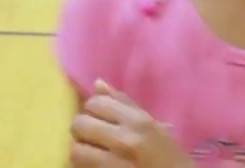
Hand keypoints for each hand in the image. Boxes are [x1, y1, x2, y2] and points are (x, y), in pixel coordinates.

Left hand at [70, 81, 190, 167]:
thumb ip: (125, 104)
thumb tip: (98, 84)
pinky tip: (97, 164)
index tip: (101, 118)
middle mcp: (125, 141)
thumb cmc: (168, 156)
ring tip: (94, 153)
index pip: (95, 103)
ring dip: (82, 151)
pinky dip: (85, 165)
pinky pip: (82, 167)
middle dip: (83, 130)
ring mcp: (114, 164)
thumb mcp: (153, 126)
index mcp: (138, 121)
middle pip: (80, 124)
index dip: (93, 110)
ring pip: (76, 151)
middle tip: (93, 137)